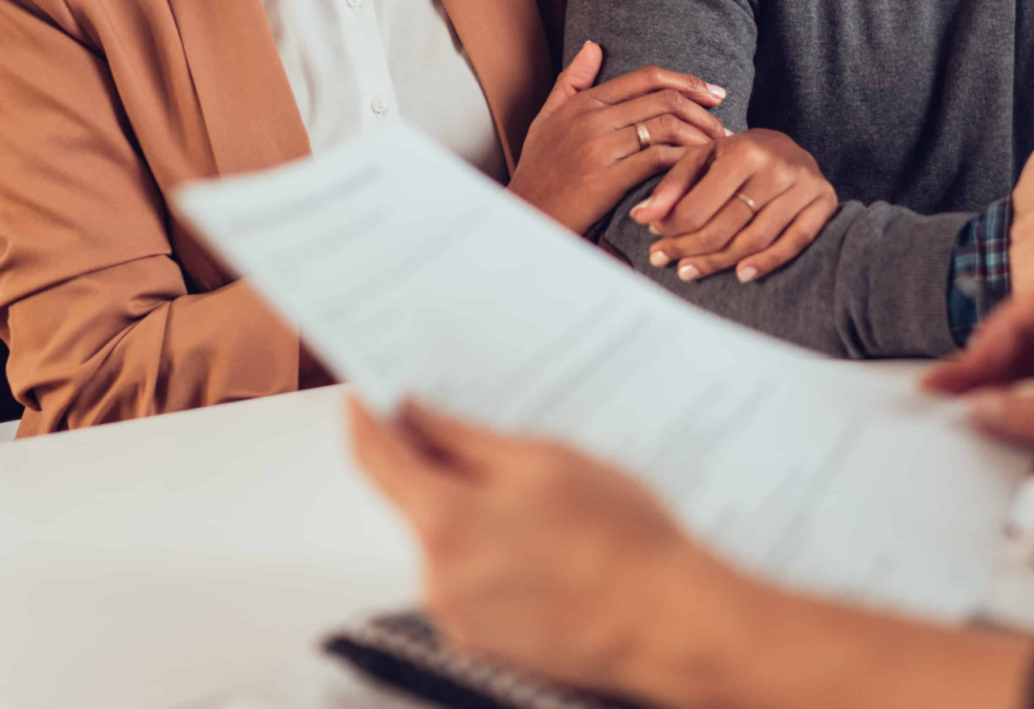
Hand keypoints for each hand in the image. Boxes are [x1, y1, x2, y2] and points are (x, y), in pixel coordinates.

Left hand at [349, 395, 1033, 708]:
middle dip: (440, 465)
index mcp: (443, 523)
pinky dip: (493, 553)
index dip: (367, 416)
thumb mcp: (545, 460)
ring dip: (474, 512)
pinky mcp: (485, 641)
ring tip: (543, 500)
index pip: (376, 458)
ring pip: (447, 541)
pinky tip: (547, 543)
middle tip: (485, 432)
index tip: (366, 391)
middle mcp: (437, 578)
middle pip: (415, 501)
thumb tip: (414, 413)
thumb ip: (465, 436)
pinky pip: (471, 579)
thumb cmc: (621, 540)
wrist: (668, 621)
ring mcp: (459, 617)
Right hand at [509, 42, 723, 233]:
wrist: (525, 217)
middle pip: (664, 100)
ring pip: (666, 127)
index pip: (647, 77)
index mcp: (583, 102)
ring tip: (719, 150)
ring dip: (701, 137)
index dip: (687, 81)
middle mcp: (592, 119)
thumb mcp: (547, 118)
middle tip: (725, 126)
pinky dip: (686, 161)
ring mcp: (598, 147)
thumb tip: (593, 45)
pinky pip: (658, 159)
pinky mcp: (605, 179)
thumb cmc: (539, 170)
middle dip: (704, 111)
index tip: (714, 93)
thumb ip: (572, 81)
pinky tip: (700, 169)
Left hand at [629, 128, 838, 282]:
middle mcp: (777, 168)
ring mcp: (804, 187)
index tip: (656, 236)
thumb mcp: (704, 157)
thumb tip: (641, 217)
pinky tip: (741, 275)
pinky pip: (794, 243)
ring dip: (719, 262)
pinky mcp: (824, 204)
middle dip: (689, 248)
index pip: (699, 205)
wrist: (791, 148)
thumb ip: (673, 185)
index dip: (673, 227)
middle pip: (725, 226)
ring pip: (755, 239)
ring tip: (689, 271)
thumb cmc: (741, 155)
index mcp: (745, 151)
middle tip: (666, 261)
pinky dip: (767, 263)